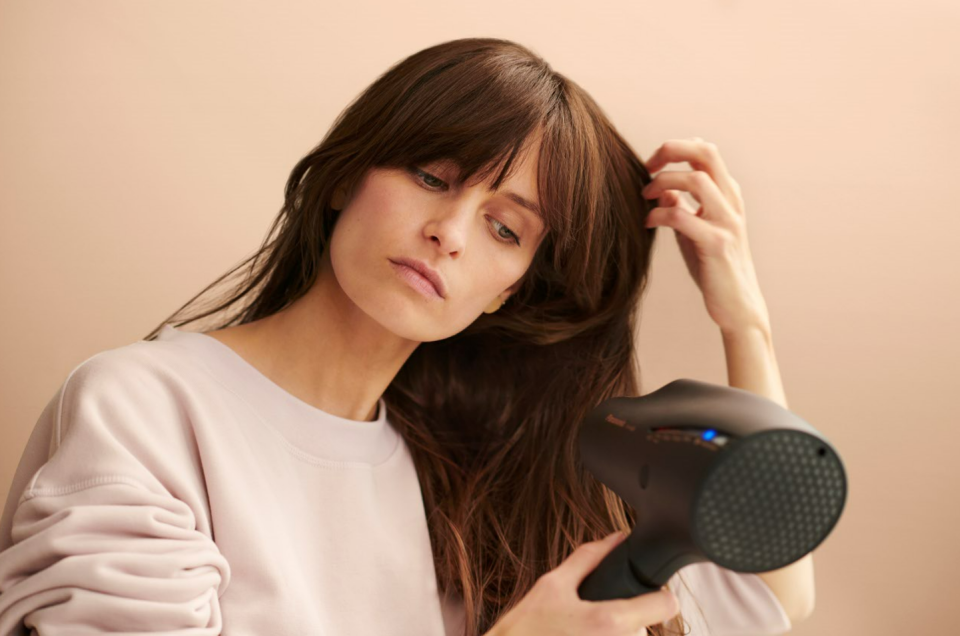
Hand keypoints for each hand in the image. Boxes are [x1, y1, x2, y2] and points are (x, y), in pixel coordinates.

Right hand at [486, 532, 679, 635]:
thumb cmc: (524, 630)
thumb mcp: (553, 585)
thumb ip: (588, 558)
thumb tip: (616, 537)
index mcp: (610, 621)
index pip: (665, 605)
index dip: (658, 594)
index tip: (645, 593)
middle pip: (645, 626)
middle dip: (625, 618)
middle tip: (589, 618)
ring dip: (611, 634)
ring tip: (578, 632)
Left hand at [642, 137, 769, 332]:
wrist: (736, 304)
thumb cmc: (713, 267)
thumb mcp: (694, 230)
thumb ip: (681, 206)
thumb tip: (661, 188)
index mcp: (727, 194)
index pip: (705, 151)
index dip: (675, 149)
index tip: (650, 165)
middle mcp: (731, 202)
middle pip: (707, 152)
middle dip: (672, 149)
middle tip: (646, 167)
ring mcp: (727, 222)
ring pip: (697, 179)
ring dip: (663, 181)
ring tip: (644, 195)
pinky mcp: (717, 244)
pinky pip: (683, 217)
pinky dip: (659, 214)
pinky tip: (647, 222)